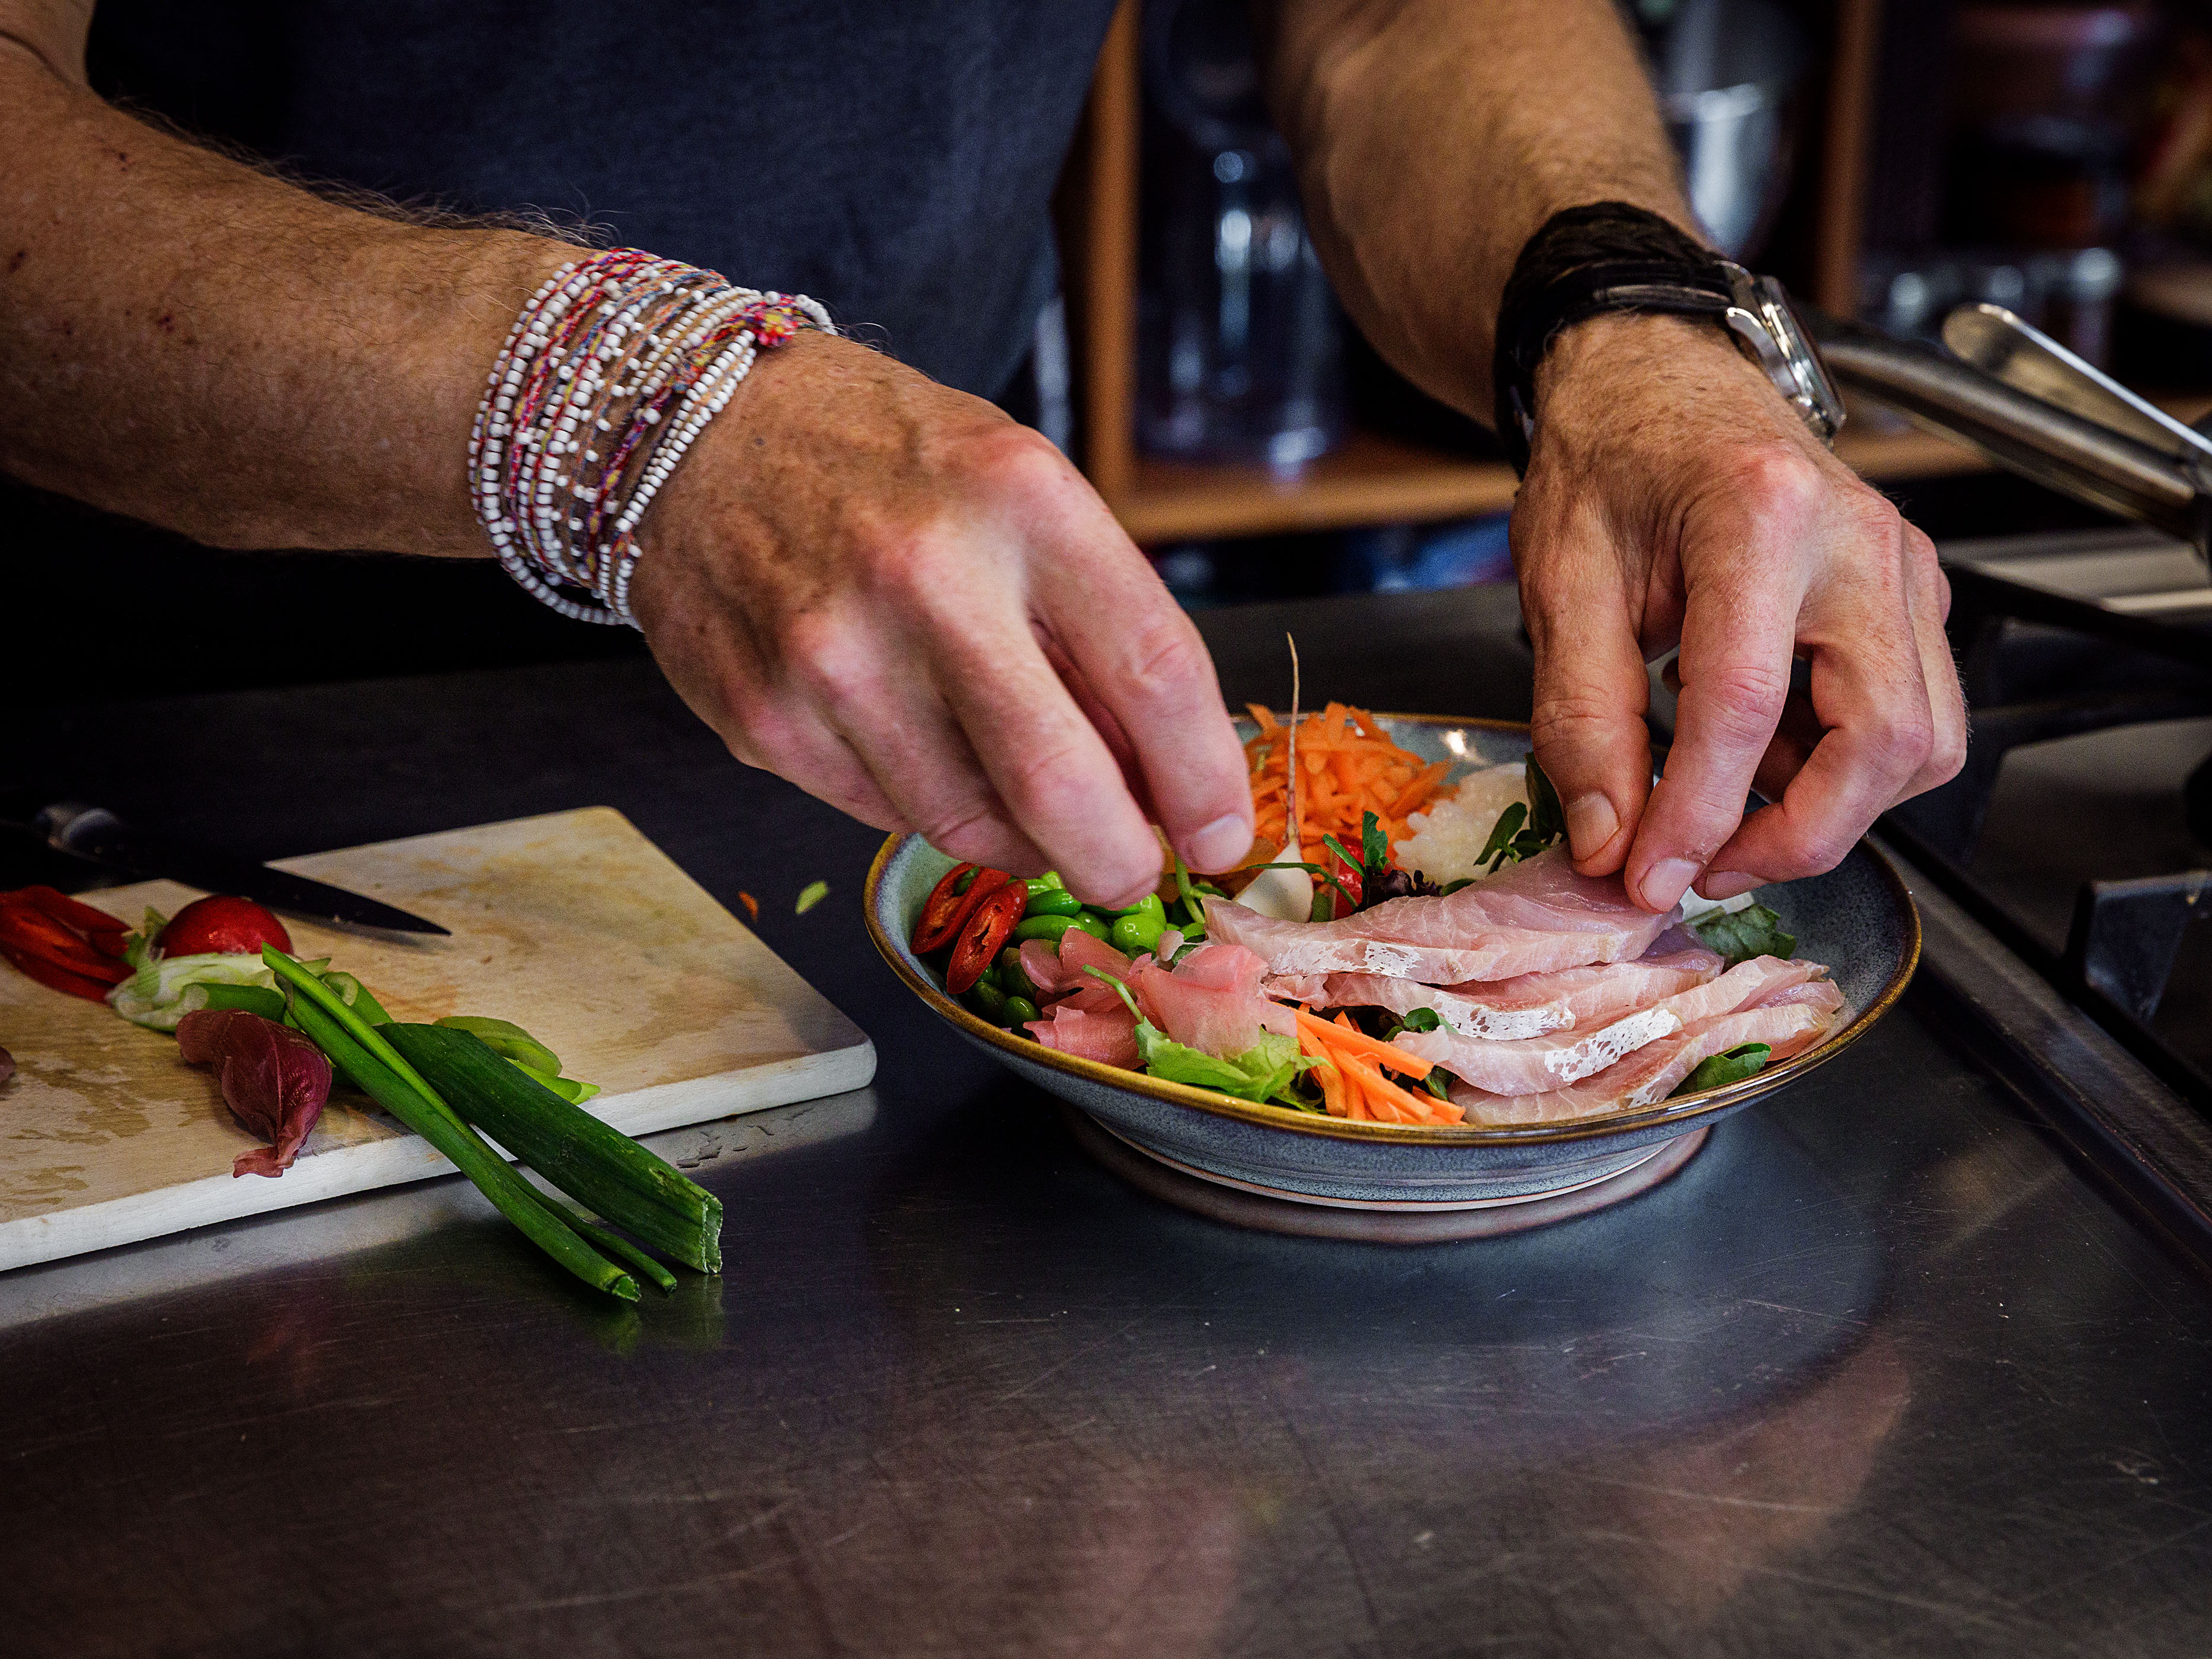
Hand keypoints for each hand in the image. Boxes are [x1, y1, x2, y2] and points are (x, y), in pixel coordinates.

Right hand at [628, 332, 1253, 907]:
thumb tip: (1169, 782)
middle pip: (1061, 784)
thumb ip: (1095, 624)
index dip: (1202, 777)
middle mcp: (924, 577)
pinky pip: (885, 816)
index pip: (1154, 670)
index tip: (1221, 832)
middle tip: (1133, 868)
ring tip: (1022, 795)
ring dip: (1023, 839)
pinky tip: (918, 743)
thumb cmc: (889, 463)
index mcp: (1019, 497)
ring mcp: (832, 657)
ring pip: (970, 826)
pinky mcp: (764, 720)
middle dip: (1119, 860)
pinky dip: (929, 806)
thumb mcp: (1020, 489)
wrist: (700, 432)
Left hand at [1511, 313, 1965, 911]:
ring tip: (1724, 804)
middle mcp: (1860, 541)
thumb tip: (1606, 840)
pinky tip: (1761, 753)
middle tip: (1699, 868)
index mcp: (1760, 516)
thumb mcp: (1560, 584)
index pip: (1744, 706)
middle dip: (1797, 835)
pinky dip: (1841, 766)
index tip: (1644, 876)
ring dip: (1828, 807)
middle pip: (1884, 739)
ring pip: (1920, 742)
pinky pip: (1912, 717)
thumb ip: (1582, 720)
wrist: (1655, 381)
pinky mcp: (1912, 597)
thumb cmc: (1611, 460)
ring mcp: (1904, 569)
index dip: (1697, 816)